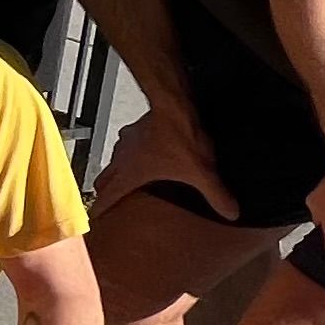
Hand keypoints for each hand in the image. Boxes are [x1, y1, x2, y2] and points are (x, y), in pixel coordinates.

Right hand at [96, 113, 235, 221]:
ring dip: (115, 173)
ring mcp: (126, 143)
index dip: (99, 212)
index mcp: (132, 175)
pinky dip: (127, 154)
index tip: (93, 221)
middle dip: (104, 194)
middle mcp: (123, 160)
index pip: (107, 199)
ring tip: (126, 181)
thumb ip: (216, 195)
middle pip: (103, 182)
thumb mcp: (201, 171)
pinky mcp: (135, 129)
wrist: (174, 103)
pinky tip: (142, 153)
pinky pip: (124, 145)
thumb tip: (231, 213)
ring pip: (112, 163)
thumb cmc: (181, 135)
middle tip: (108, 203)